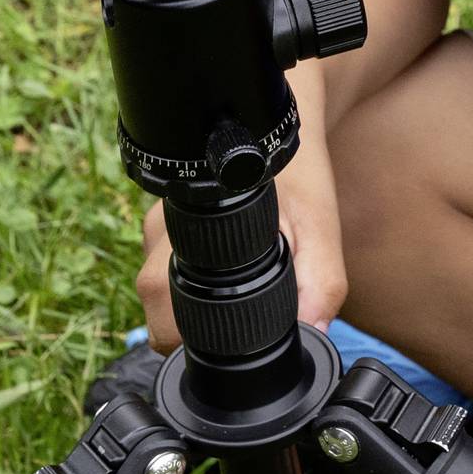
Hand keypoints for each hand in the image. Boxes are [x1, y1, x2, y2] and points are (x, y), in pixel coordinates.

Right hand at [137, 159, 347, 353]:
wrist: (275, 131)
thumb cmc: (299, 180)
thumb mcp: (319, 230)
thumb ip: (319, 283)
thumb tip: (311, 333)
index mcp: (192, 236)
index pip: (166, 322)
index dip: (197, 342)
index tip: (228, 341)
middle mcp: (160, 230)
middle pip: (158, 312)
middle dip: (195, 323)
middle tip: (244, 297)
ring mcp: (153, 227)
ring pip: (158, 294)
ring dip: (192, 299)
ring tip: (237, 273)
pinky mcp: (158, 226)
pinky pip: (165, 273)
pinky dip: (192, 279)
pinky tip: (223, 262)